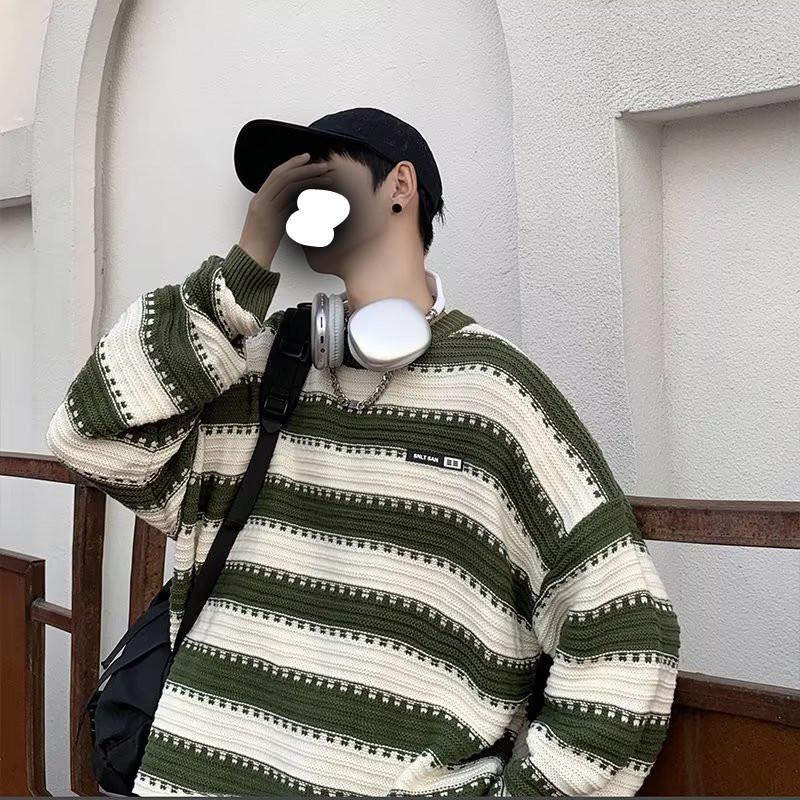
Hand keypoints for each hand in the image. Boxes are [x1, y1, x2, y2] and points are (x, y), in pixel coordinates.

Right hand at [238, 152, 333, 267]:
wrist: (251, 260)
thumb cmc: (262, 246)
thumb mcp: (273, 223)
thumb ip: (283, 209)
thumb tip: (301, 200)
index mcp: (259, 200)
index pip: (276, 174)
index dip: (292, 164)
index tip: (307, 159)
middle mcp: (260, 200)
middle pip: (282, 175)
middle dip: (303, 167)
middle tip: (321, 164)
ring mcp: (264, 208)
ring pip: (287, 184)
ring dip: (308, 177)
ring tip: (324, 175)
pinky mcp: (270, 218)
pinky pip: (289, 200)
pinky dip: (304, 194)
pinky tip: (317, 192)